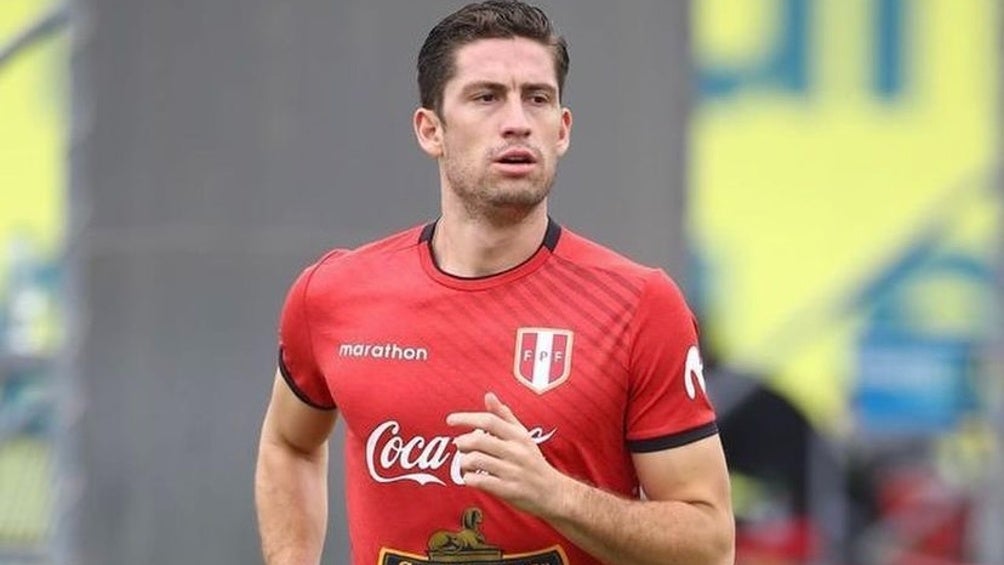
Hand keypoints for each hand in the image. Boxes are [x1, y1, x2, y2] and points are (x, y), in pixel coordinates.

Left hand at [447, 392, 567, 518]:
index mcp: (519, 436)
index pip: (489, 420)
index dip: (467, 418)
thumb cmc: (533, 462)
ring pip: (476, 460)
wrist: (554, 493)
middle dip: (462, 442)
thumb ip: (504, 416)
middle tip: (460, 445)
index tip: (450, 420)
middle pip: (479, 440)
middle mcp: (516, 452)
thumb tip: (488, 395)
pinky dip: (469, 478)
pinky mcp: (509, 491)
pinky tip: (471, 477)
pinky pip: (480, 481)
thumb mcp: (523, 436)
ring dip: (464, 461)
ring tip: (466, 463)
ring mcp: (513, 472)